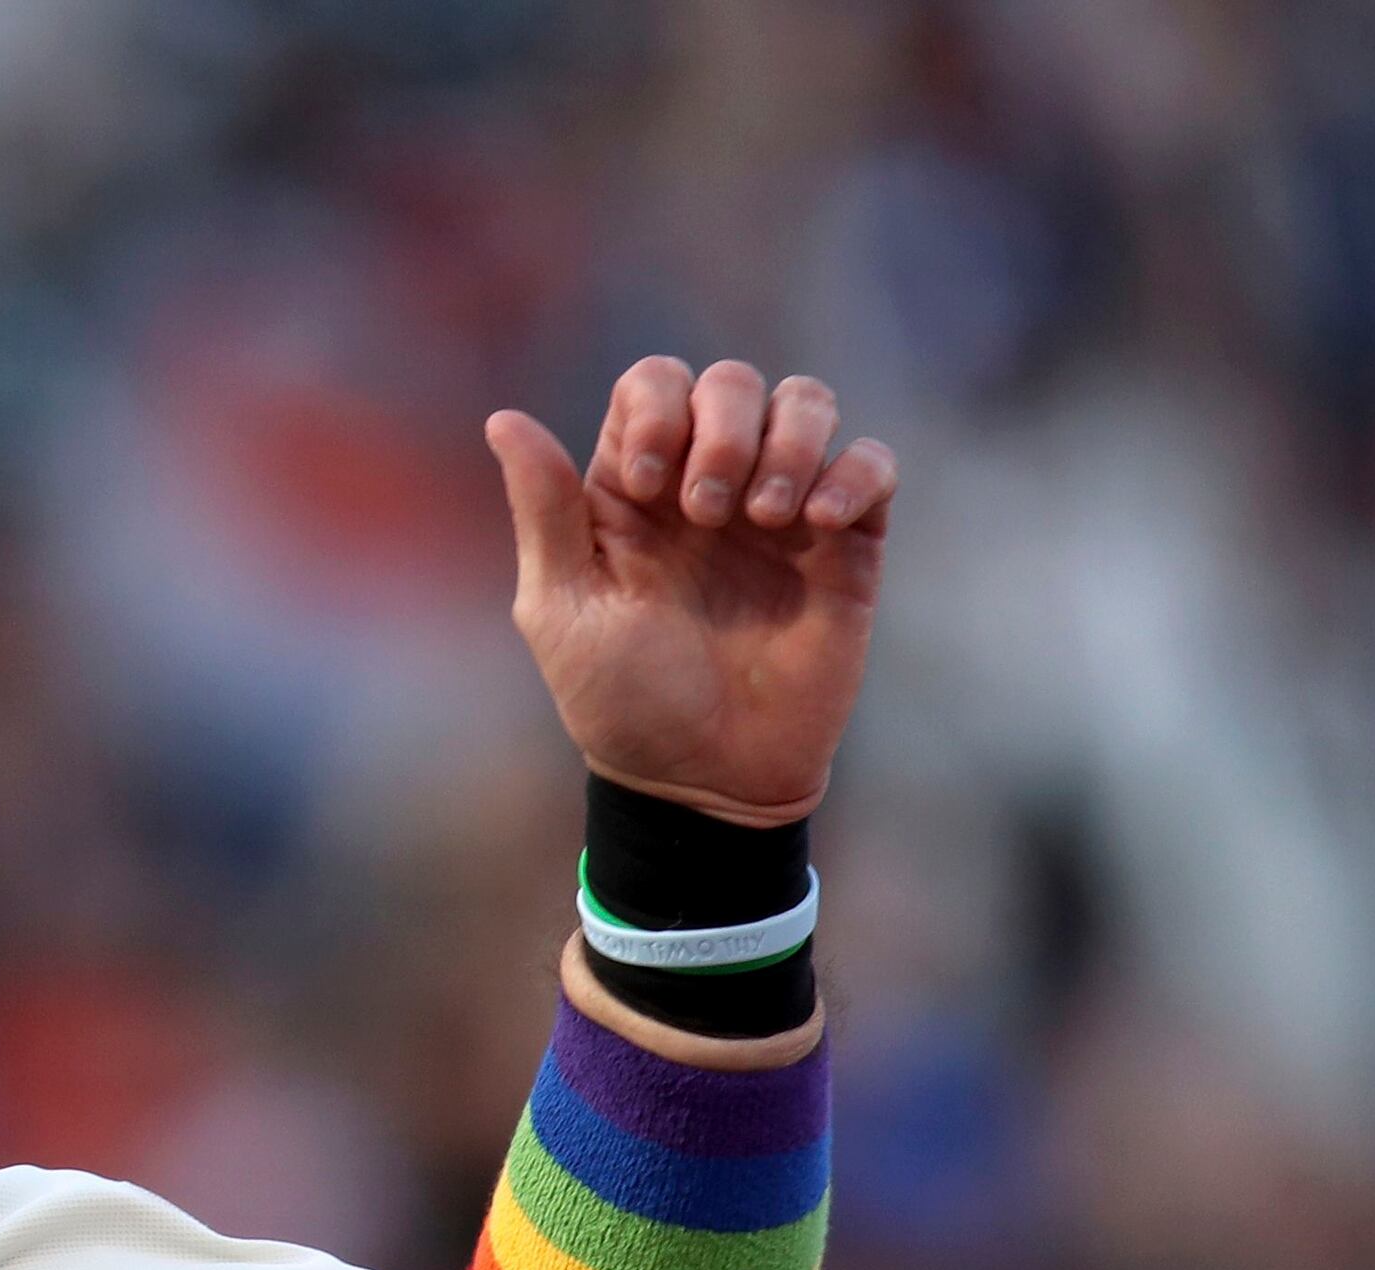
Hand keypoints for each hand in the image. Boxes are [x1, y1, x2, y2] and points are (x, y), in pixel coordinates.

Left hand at [487, 357, 895, 826]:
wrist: (703, 781)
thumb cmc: (621, 702)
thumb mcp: (562, 609)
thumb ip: (544, 511)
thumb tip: (502, 420)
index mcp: (637, 488)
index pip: (656, 383)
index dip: (657, 407)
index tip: (644, 478)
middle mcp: (711, 484)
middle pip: (734, 382)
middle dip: (722, 426)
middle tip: (705, 513)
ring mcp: (782, 510)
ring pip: (808, 403)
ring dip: (789, 441)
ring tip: (764, 517)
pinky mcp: (846, 546)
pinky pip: (872, 465)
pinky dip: (853, 474)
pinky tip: (817, 526)